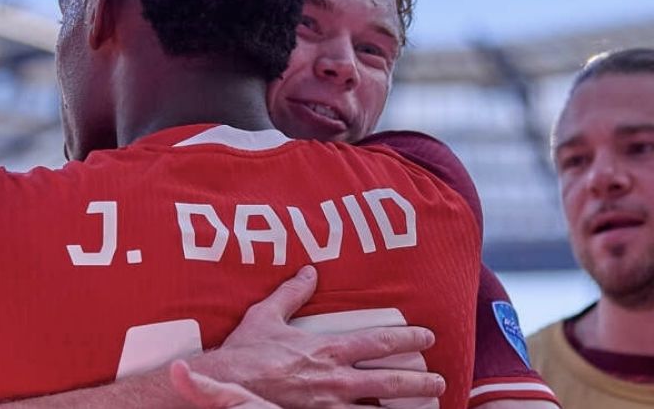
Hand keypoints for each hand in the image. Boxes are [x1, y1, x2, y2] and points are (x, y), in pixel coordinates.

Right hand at [191, 266, 445, 408]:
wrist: (226, 387)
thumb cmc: (245, 353)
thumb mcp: (266, 315)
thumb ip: (291, 293)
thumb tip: (309, 270)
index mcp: (328, 349)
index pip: (380, 341)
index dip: (408, 338)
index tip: (428, 337)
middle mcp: (337, 379)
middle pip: (391, 381)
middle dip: (419, 381)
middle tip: (439, 381)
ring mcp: (330, 406)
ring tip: (426, 408)